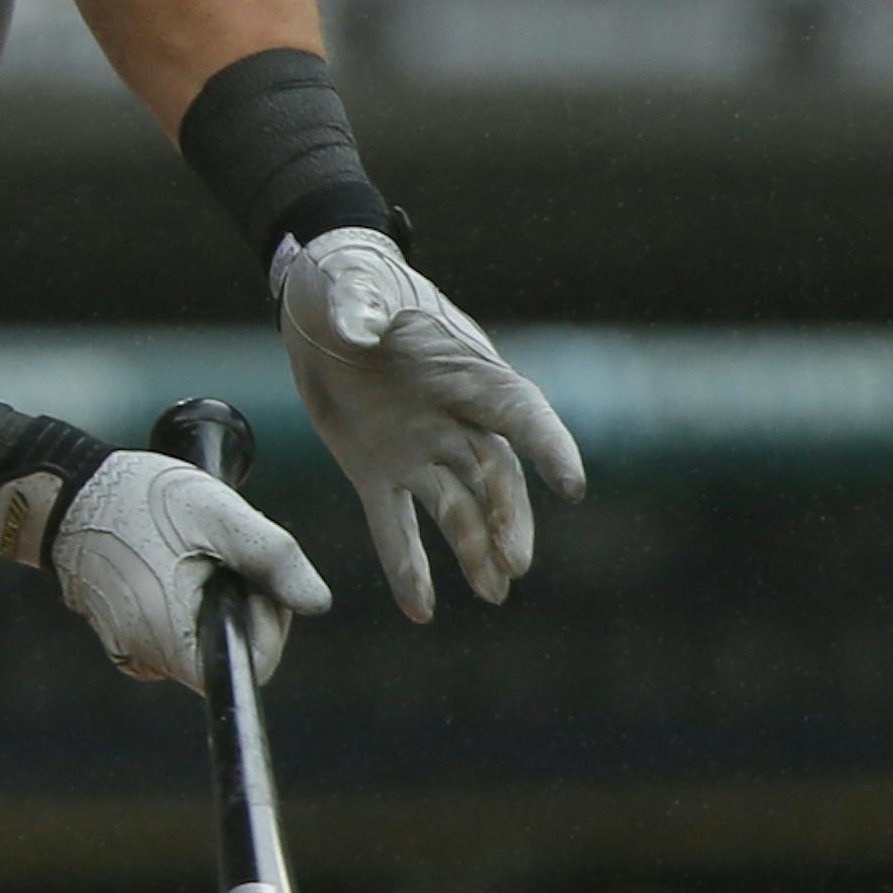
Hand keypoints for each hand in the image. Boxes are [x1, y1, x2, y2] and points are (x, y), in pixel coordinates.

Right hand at [51, 450, 329, 691]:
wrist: (64, 492)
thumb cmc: (137, 499)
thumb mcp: (218, 514)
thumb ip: (273, 557)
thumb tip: (319, 601)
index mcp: (174, 640)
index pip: (257, 664)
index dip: (270, 620)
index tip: (252, 574)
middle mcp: (146, 660)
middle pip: (227, 652)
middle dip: (239, 602)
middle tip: (221, 549)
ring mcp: (127, 651)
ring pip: (200, 639)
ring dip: (210, 599)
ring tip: (189, 548)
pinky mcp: (116, 635)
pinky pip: (170, 631)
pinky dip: (181, 600)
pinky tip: (167, 558)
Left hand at [278, 228, 583, 621]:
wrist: (319, 305)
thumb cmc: (350, 282)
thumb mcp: (353, 284)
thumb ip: (362, 306)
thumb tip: (361, 326)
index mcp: (465, 370)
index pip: (518, 411)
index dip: (547, 445)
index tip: (573, 483)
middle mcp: (454, 418)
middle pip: (495, 475)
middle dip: (508, 518)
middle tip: (515, 563)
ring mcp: (420, 449)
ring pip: (459, 508)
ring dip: (475, 550)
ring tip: (492, 593)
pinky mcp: (378, 472)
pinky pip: (397, 527)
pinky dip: (408, 568)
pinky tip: (421, 610)